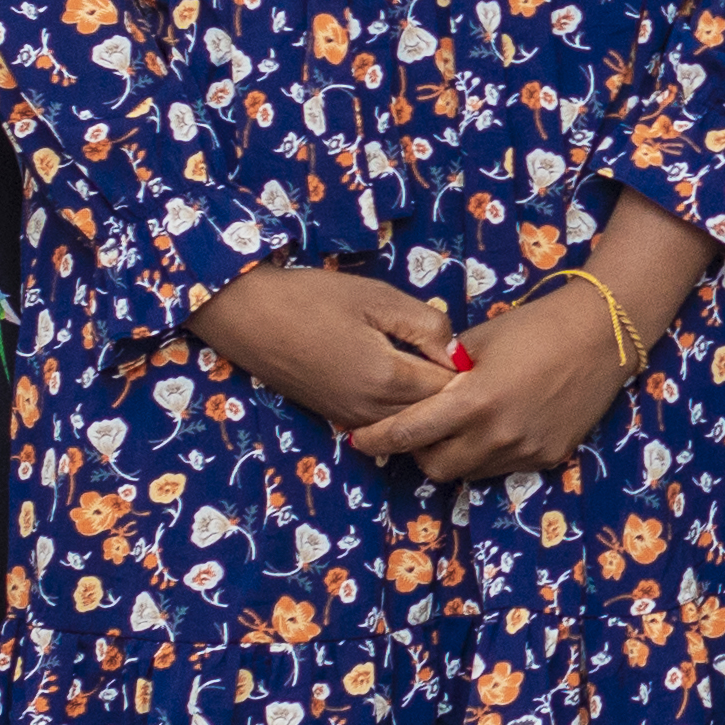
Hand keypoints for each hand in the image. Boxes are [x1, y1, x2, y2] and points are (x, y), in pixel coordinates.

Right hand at [195, 262, 460, 437]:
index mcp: (387, 378)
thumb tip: (458, 354)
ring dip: (428, 406)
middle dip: (454, 394)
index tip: (475, 353)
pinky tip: (405, 383)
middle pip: (434, 415)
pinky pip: (384, 425)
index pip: (450, 391)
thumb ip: (426, 326)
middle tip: (465, 364)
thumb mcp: (378, 298)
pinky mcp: (337, 420)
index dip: (468, 373)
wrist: (249, 316)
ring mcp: (352, 420)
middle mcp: (372, 410)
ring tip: (437, 372)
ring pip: (409, 426)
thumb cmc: (314, 298)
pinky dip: (403, 411)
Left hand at [346, 277, 653, 484]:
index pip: (408, 434)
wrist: (602, 334)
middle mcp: (497, 436)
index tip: (358, 438)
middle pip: (435, 467)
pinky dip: (490, 453)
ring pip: (469, 472)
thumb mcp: (479, 341)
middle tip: (420, 429)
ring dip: (455, 455)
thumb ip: (443, 371)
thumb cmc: (535, 326)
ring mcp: (525, 451)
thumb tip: (414, 386)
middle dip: (419, 452)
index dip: (377, 440)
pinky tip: (500, 425)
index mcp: (474, 402)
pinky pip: (504, 466)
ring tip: (462, 426)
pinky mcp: (549, 457)